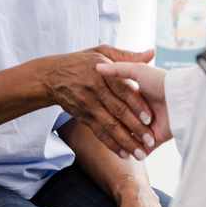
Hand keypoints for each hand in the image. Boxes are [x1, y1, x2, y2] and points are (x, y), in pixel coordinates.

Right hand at [37, 46, 158, 158]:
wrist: (52, 76)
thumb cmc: (82, 62)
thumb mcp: (103, 52)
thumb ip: (128, 56)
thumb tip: (153, 52)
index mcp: (104, 73)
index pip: (123, 90)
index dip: (137, 104)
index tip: (150, 118)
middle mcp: (95, 90)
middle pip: (118, 111)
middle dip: (135, 127)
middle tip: (149, 139)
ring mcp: (88, 105)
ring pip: (109, 126)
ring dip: (125, 141)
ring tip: (140, 153)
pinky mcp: (83, 117)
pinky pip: (99, 133)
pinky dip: (111, 145)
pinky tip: (124, 154)